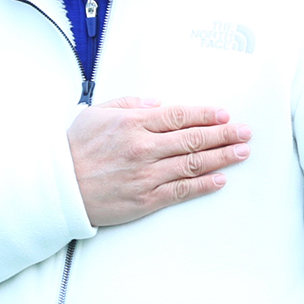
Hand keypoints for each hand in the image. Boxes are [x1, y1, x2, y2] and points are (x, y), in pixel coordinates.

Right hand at [66, 97, 250, 227]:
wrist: (59, 187)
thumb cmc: (75, 150)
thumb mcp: (97, 113)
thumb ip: (129, 105)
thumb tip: (157, 104)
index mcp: (133, 124)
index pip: (180, 116)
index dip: (207, 114)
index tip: (224, 114)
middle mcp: (144, 148)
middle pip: (194, 139)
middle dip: (224, 134)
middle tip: (244, 132)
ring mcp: (147, 175)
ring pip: (193, 164)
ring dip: (221, 158)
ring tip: (241, 152)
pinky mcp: (146, 199)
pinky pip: (182, 191)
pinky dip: (203, 185)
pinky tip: (220, 180)